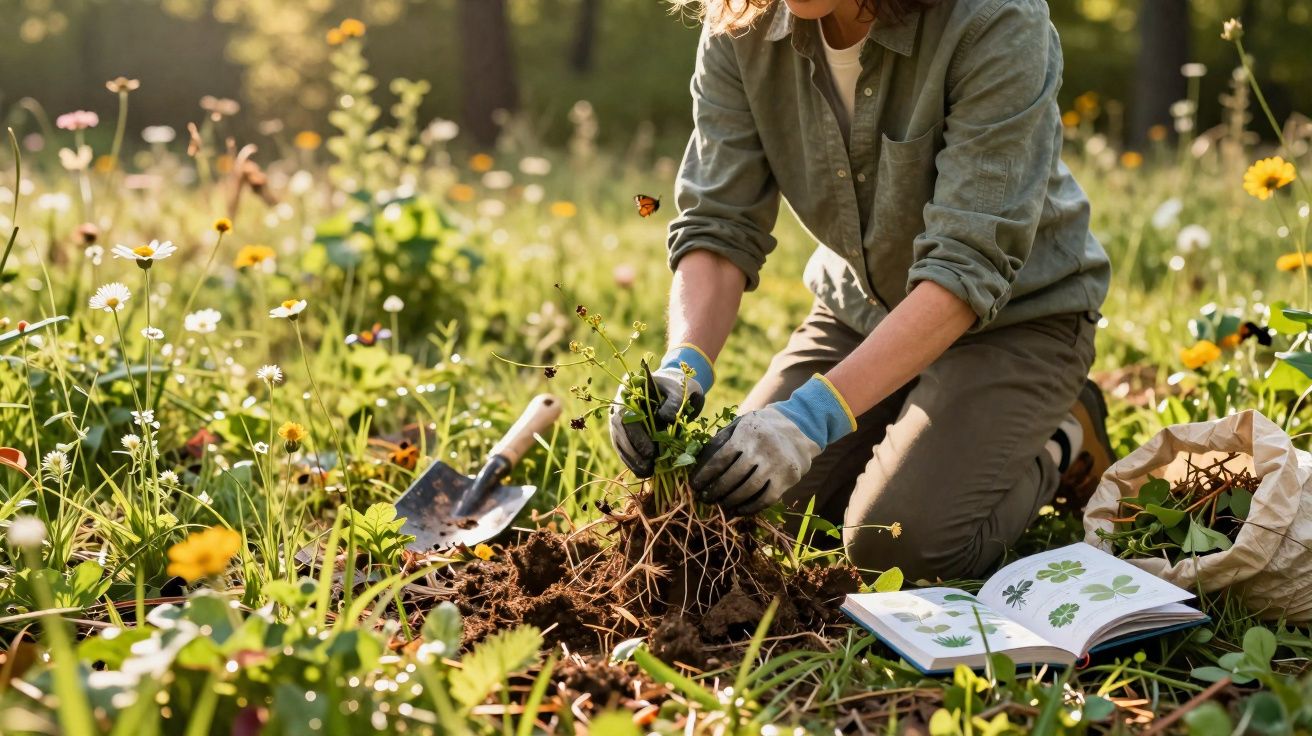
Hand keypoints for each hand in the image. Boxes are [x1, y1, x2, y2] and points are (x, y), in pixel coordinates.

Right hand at [609, 344, 713, 477]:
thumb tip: (665, 417)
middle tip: (648, 467)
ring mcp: (620, 417)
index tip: (650, 452)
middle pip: (619, 431)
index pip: (626, 414)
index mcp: (630, 388)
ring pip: (619, 441)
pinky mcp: (624, 431)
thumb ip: (676, 400)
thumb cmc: (679, 388)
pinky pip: (623, 447)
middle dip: (632, 451)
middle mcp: (620, 403)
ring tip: (647, 472)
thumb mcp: (682, 389)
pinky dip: (632, 460)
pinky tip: (643, 471)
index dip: (636, 436)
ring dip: (631, 459)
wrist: (674, 388)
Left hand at [692, 375, 855, 515]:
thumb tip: (699, 459)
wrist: (801, 427)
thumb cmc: (763, 427)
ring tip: (721, 505)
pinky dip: (750, 508)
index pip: (720, 459)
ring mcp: (776, 465)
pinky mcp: (787, 478)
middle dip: (715, 491)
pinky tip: (739, 510)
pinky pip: (765, 499)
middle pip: (732, 477)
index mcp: (746, 434)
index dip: (705, 475)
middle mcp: (761, 450)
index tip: (694, 485)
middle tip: (705, 498)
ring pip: (748, 490)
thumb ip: (723, 438)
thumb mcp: (743, 423)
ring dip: (730, 501)